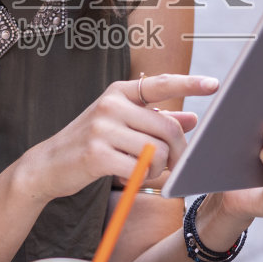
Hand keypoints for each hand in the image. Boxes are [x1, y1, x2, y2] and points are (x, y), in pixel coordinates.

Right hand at [18, 73, 215, 200]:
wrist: (48, 165)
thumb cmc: (92, 143)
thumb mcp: (122, 125)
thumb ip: (156, 120)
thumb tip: (193, 119)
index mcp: (119, 92)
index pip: (161, 84)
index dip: (189, 83)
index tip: (214, 84)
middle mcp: (110, 105)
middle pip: (167, 128)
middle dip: (179, 151)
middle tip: (179, 165)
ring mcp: (102, 128)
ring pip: (156, 151)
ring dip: (159, 168)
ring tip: (148, 171)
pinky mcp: (96, 154)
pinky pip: (139, 169)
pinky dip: (143, 178)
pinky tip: (132, 178)